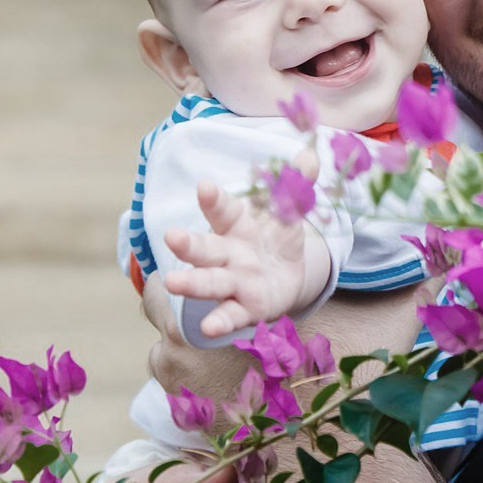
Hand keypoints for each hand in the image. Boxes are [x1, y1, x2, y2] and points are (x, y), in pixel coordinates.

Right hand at [162, 165, 330, 339]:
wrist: (286, 277)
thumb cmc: (276, 237)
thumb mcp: (289, 211)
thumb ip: (297, 184)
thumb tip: (311, 154)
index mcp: (237, 224)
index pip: (223, 209)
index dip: (214, 199)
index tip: (204, 186)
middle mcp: (228, 253)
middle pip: (205, 248)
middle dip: (188, 243)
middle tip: (171, 236)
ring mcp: (233, 282)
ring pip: (209, 282)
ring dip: (191, 283)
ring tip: (172, 284)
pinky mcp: (244, 309)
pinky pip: (230, 315)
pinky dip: (220, 321)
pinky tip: (208, 328)